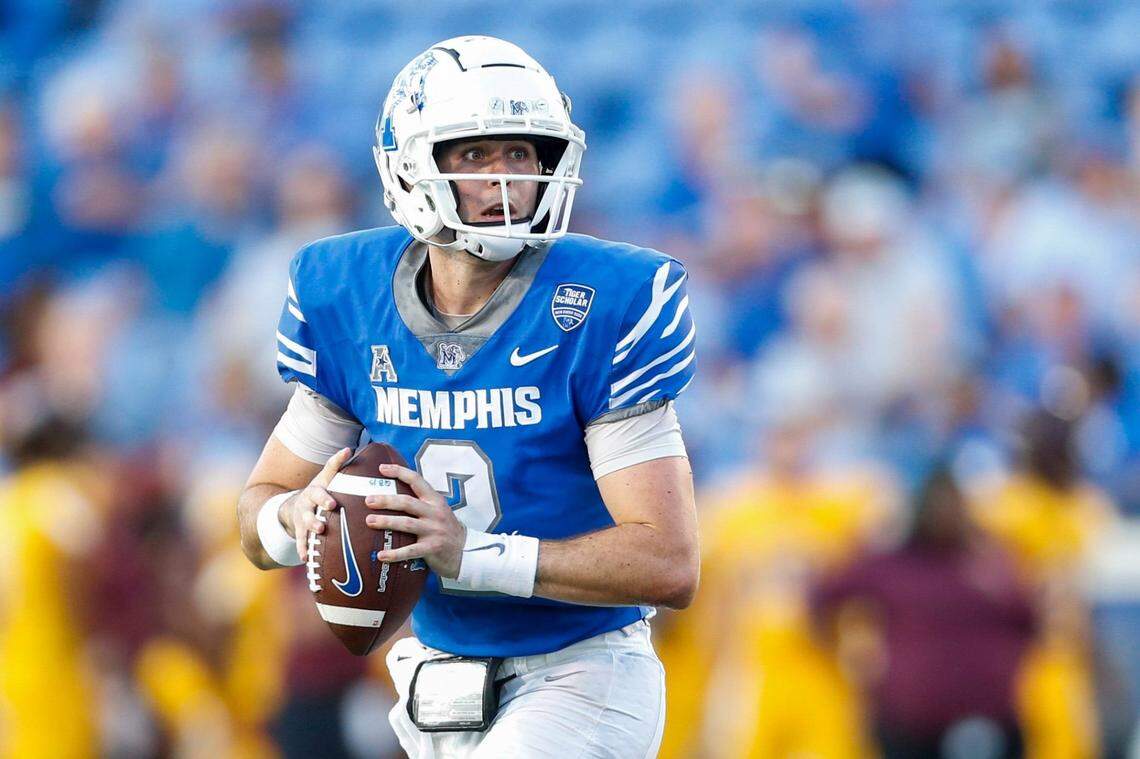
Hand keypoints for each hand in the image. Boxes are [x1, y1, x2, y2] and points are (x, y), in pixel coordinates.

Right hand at [280, 447, 353, 560]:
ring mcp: (301, 520)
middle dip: (316, 516)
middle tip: (324, 522)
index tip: (332, 504)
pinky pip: (300, 542)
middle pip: (309, 511)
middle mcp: (306, 505)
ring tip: (318, 535)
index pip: (319, 492)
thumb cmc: (319, 491)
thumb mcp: (325, 477)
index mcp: (315, 492)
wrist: (294, 506)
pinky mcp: (298, 532)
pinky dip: (303, 550)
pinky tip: (306, 560)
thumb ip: (336, 465)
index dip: (324, 498)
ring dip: (310, 533)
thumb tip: (349, 447)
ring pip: (304, 527)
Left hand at [364, 463, 465, 578]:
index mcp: (435, 500)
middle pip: (407, 502)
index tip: (382, 468)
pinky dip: (395, 554)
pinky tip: (381, 555)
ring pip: (406, 523)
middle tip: (368, 500)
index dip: (399, 472)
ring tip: (369, 521)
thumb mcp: (438, 511)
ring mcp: (434, 530)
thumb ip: (421, 503)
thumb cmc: (446, 530)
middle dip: (386, 500)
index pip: (417, 480)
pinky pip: (410, 550)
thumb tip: (392, 495)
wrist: (466, 552)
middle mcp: (435, 513)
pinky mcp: (432, 548)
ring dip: (387, 521)